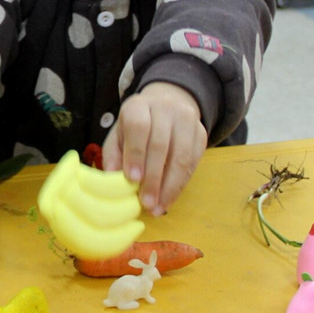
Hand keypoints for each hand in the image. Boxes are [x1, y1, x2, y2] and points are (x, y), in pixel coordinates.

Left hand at [102, 81, 206, 215]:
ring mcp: (187, 120)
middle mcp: (165, 109)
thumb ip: (114, 154)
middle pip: (161, 145)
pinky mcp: (201, 134)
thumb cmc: (136, 126)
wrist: (167, 105)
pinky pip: (194, 163)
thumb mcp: (119, 134)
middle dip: (153, 178)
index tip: (132, 179)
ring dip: (170, 186)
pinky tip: (169, 199)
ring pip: (182, 156)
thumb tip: (112, 176)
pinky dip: (181, 185)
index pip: (138, 127)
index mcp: (139, 106)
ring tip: (159, 207)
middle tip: (146, 202)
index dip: (135, 154)